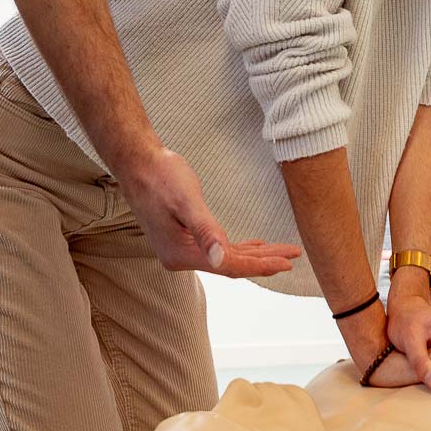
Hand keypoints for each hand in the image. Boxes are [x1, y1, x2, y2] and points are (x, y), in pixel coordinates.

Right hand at [119, 147, 299, 277]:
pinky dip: (238, 247)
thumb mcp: (188, 201)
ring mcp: (181, 249)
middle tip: (293, 255)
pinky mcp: (184, 238)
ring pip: (226, 256)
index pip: (229, 266)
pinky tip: (254, 245)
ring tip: (282, 251)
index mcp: (181, 253)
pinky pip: (217, 248)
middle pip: (231, 264)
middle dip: (264, 260)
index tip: (286, 263)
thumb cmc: (161, 177)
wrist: (138, 164)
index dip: (259, 265)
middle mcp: (181, 258)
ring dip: (254, 254)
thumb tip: (220, 259)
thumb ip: (206, 231)